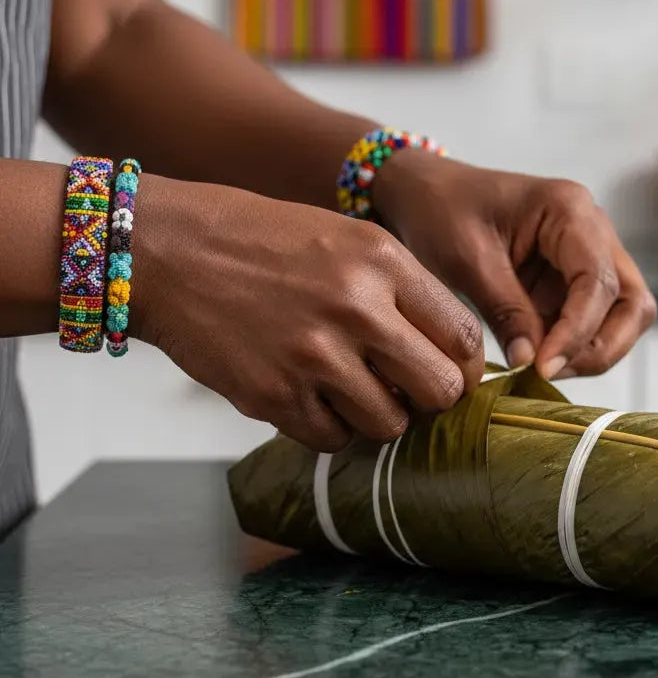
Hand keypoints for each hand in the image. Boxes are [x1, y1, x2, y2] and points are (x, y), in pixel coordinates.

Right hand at [130, 175, 483, 451]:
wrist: (170, 251)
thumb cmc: (264, 242)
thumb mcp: (348, 239)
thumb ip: (403, 291)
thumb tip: (450, 354)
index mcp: (382, 262)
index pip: (463, 336)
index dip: (467, 367)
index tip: (454, 375)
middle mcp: (357, 308)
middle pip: (441, 390)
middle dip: (431, 399)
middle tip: (409, 391)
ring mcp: (315, 356)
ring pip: (390, 424)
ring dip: (379, 416)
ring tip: (352, 390)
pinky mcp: (274, 396)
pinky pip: (334, 438)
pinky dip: (329, 426)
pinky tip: (310, 395)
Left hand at [373, 153, 656, 379]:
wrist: (425, 195)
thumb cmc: (443, 211)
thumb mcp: (468, 260)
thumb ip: (506, 311)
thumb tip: (532, 364)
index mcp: (569, 210)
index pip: (597, 281)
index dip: (577, 331)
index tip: (543, 367)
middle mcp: (593, 231)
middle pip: (632, 302)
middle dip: (601, 346)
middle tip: (550, 372)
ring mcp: (588, 257)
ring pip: (622, 316)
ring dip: (592, 350)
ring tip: (541, 369)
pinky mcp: (572, 282)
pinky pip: (592, 322)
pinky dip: (573, 347)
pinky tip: (537, 361)